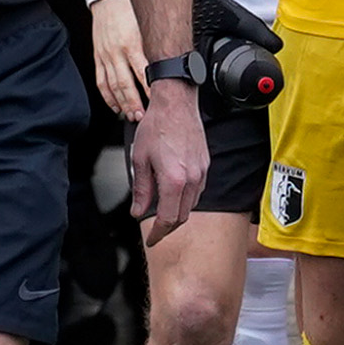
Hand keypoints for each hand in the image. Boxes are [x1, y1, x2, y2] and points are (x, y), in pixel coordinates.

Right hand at [84, 0, 146, 121]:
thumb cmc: (130, 10)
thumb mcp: (147, 26)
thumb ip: (155, 46)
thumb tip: (172, 63)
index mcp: (132, 44)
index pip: (143, 73)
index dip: (149, 90)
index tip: (157, 103)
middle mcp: (117, 52)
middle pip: (125, 84)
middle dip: (134, 103)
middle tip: (142, 116)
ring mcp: (105, 56)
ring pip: (112, 86)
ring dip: (122, 104)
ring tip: (130, 116)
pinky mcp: (97, 57)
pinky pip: (101, 82)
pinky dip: (108, 96)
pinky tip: (115, 105)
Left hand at [127, 79, 203, 243]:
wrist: (176, 104)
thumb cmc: (156, 126)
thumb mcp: (140, 159)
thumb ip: (141, 189)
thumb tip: (138, 211)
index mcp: (173, 180)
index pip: (167, 219)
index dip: (158, 234)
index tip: (151, 240)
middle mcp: (191, 179)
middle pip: (182, 216)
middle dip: (168, 228)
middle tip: (155, 232)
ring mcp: (201, 173)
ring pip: (191, 205)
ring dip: (177, 213)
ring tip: (162, 213)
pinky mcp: (205, 165)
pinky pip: (197, 191)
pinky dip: (185, 200)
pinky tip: (174, 195)